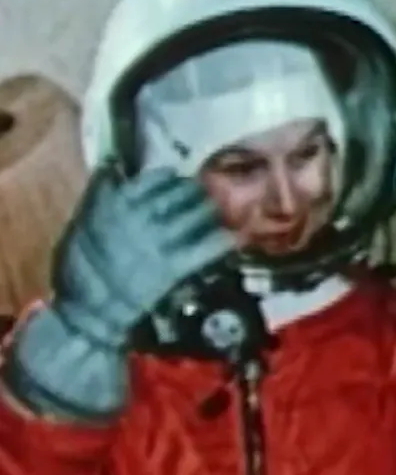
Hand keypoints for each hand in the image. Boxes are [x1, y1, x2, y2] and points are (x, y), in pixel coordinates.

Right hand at [51, 164, 234, 348]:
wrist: (90, 310)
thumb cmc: (81, 267)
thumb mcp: (83, 221)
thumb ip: (101, 192)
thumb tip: (115, 164)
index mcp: (118, 203)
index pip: (156, 179)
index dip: (172, 178)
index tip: (180, 179)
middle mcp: (143, 217)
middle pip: (183, 194)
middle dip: (198, 193)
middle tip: (207, 195)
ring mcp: (162, 242)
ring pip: (198, 216)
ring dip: (213, 212)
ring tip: (221, 212)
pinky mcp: (175, 268)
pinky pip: (206, 248)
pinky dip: (223, 241)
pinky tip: (236, 237)